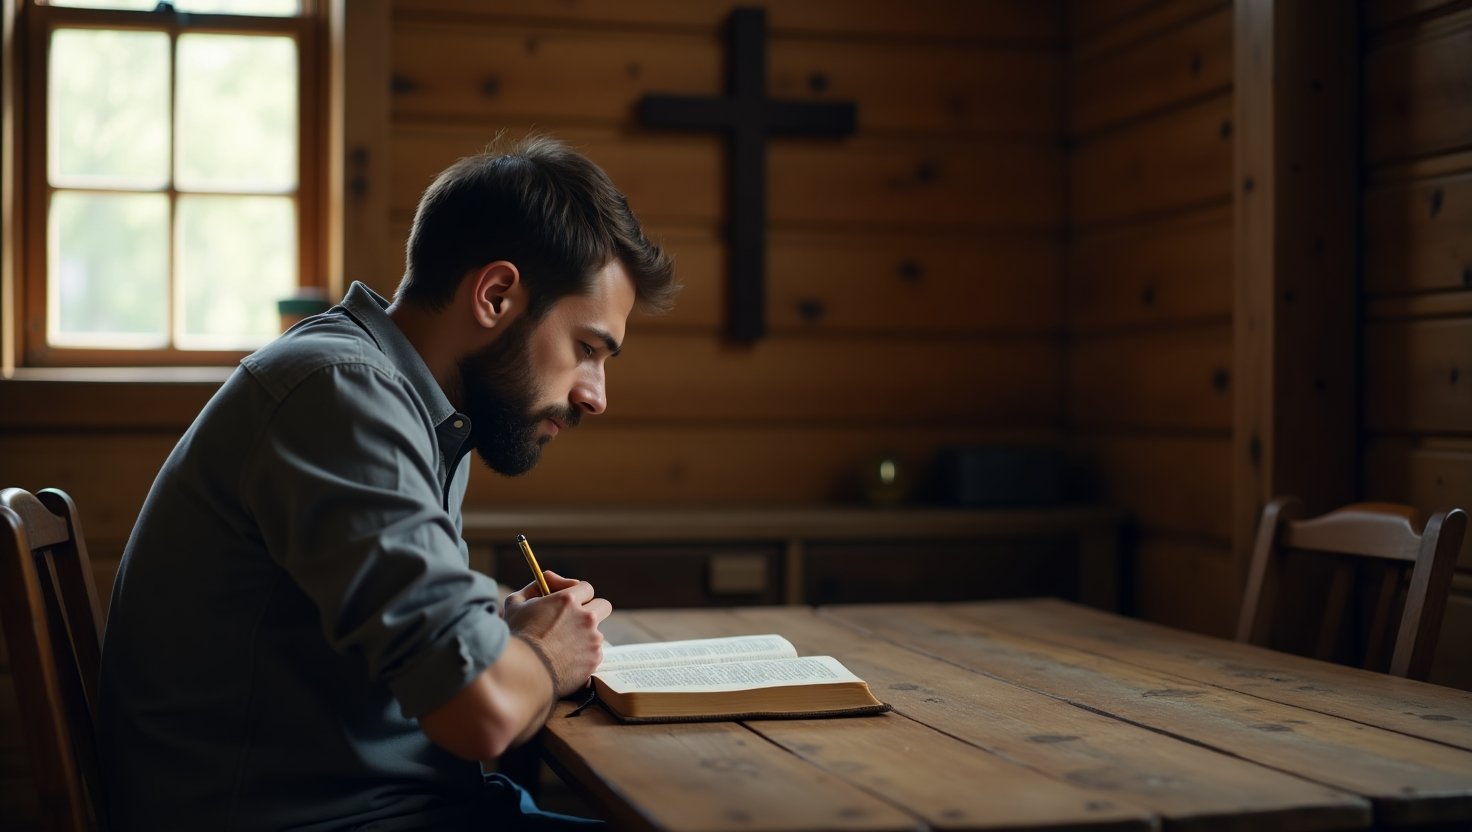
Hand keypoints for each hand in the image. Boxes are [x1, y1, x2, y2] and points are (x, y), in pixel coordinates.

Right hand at [504, 570, 610, 697]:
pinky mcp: (594, 660)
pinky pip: (595, 653)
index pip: (586, 588)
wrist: (522, 672)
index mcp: (569, 600)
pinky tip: (567, 660)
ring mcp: (593, 639)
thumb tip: (546, 580)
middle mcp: (586, 617)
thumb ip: (534, 587)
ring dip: (586, 635)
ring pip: (597, 633)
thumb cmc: (517, 636)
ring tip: (565, 645)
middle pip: (603, 606)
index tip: (571, 600)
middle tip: (578, 619)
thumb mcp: (516, 603)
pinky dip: (584, 655)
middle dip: (593, 610)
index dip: (578, 593)